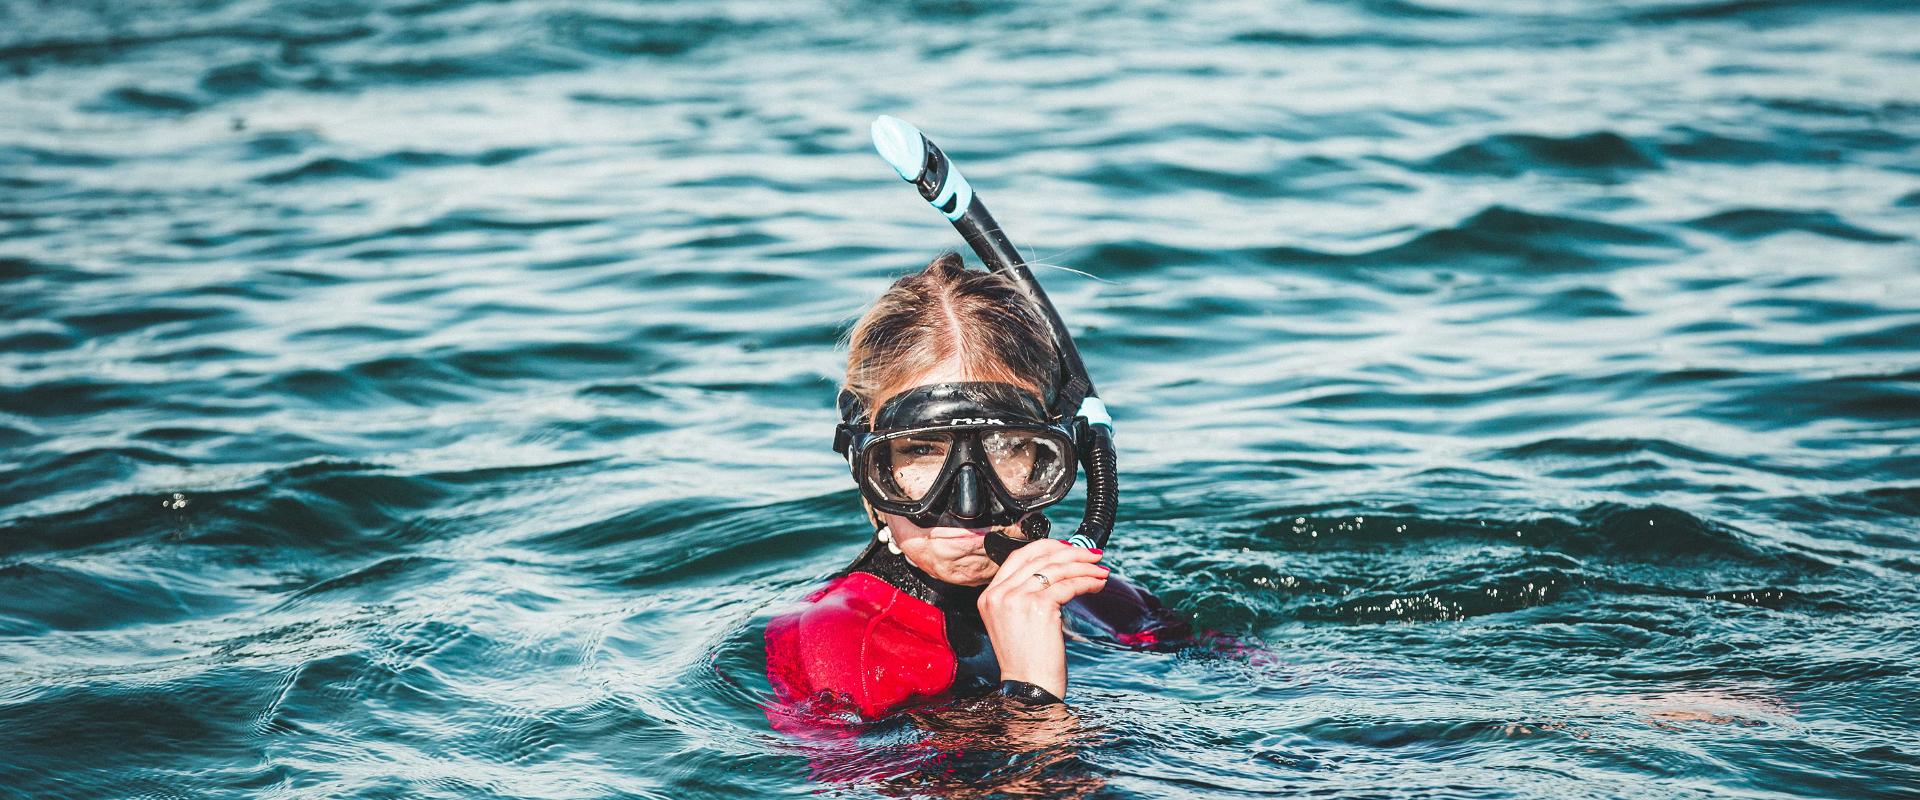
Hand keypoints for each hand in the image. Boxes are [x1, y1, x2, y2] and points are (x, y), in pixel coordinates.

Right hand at [977, 539, 1107, 699]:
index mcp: (990, 595)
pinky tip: (1097, 584)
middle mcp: (999, 594)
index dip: (1047, 548)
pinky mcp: (1038, 607)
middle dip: (1071, 553)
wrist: (1030, 688)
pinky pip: (1068, 585)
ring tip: (1100, 571)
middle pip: (1039, 557)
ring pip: (1056, 569)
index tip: (1068, 549)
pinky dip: (1087, 581)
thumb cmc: (1028, 660)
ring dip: (1084, 567)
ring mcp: (1016, 599)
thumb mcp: (1015, 622)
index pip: (1018, 557)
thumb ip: (1024, 595)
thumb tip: (1057, 571)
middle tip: (1092, 555)